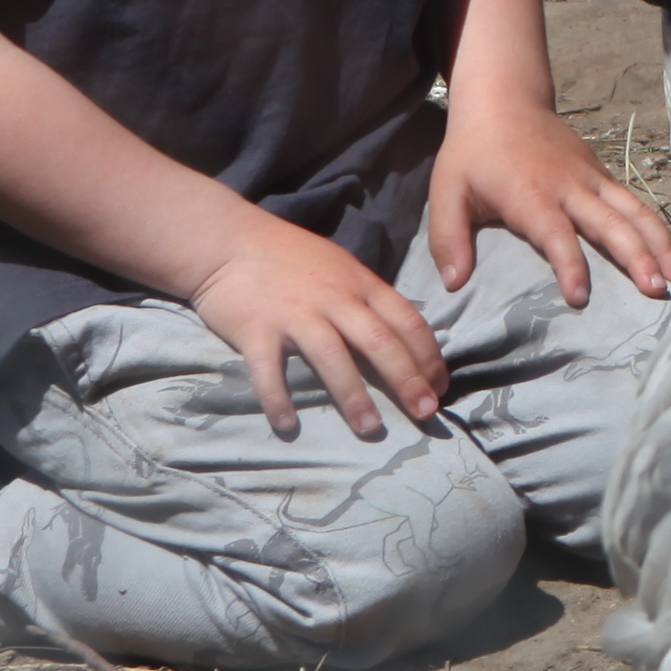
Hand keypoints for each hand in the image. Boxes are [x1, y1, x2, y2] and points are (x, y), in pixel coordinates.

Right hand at [179, 217, 445, 441]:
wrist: (229, 242)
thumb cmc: (291, 257)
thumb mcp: (342, 268)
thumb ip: (369, 300)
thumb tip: (401, 337)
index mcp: (360, 283)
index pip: (406, 321)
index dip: (428, 356)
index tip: (441, 387)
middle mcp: (334, 298)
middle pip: (379, 342)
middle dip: (407, 380)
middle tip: (425, 413)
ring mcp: (295, 314)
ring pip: (332, 358)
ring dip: (354, 398)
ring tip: (371, 429)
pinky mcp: (255, 329)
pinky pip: (270, 371)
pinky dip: (279, 399)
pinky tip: (288, 425)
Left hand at [424, 96, 670, 315]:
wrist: (505, 100)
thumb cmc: (473, 152)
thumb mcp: (446, 191)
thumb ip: (447, 238)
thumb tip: (454, 283)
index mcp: (531, 196)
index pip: (555, 234)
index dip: (570, 264)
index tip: (581, 297)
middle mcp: (570, 188)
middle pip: (612, 224)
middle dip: (637, 257)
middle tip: (657, 290)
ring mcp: (592, 179)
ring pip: (635, 213)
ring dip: (661, 245)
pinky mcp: (602, 175)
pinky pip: (636, 204)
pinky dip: (658, 229)